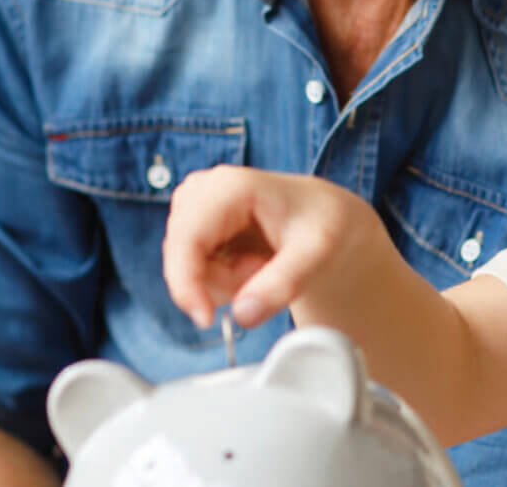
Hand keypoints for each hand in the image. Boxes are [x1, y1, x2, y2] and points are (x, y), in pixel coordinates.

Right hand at [162, 165, 390, 329]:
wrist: (325, 217)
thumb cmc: (323, 223)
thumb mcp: (316, 253)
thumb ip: (283, 283)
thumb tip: (243, 315)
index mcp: (230, 186)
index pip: (187, 238)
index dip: (187, 282)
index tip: (205, 318)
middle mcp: (203, 190)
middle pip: (181, 257)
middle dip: (220, 283)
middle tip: (264, 276)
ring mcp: (194, 207)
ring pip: (185, 268)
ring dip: (223, 282)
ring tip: (264, 267)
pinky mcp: (193, 225)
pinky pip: (191, 270)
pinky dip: (221, 280)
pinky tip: (251, 265)